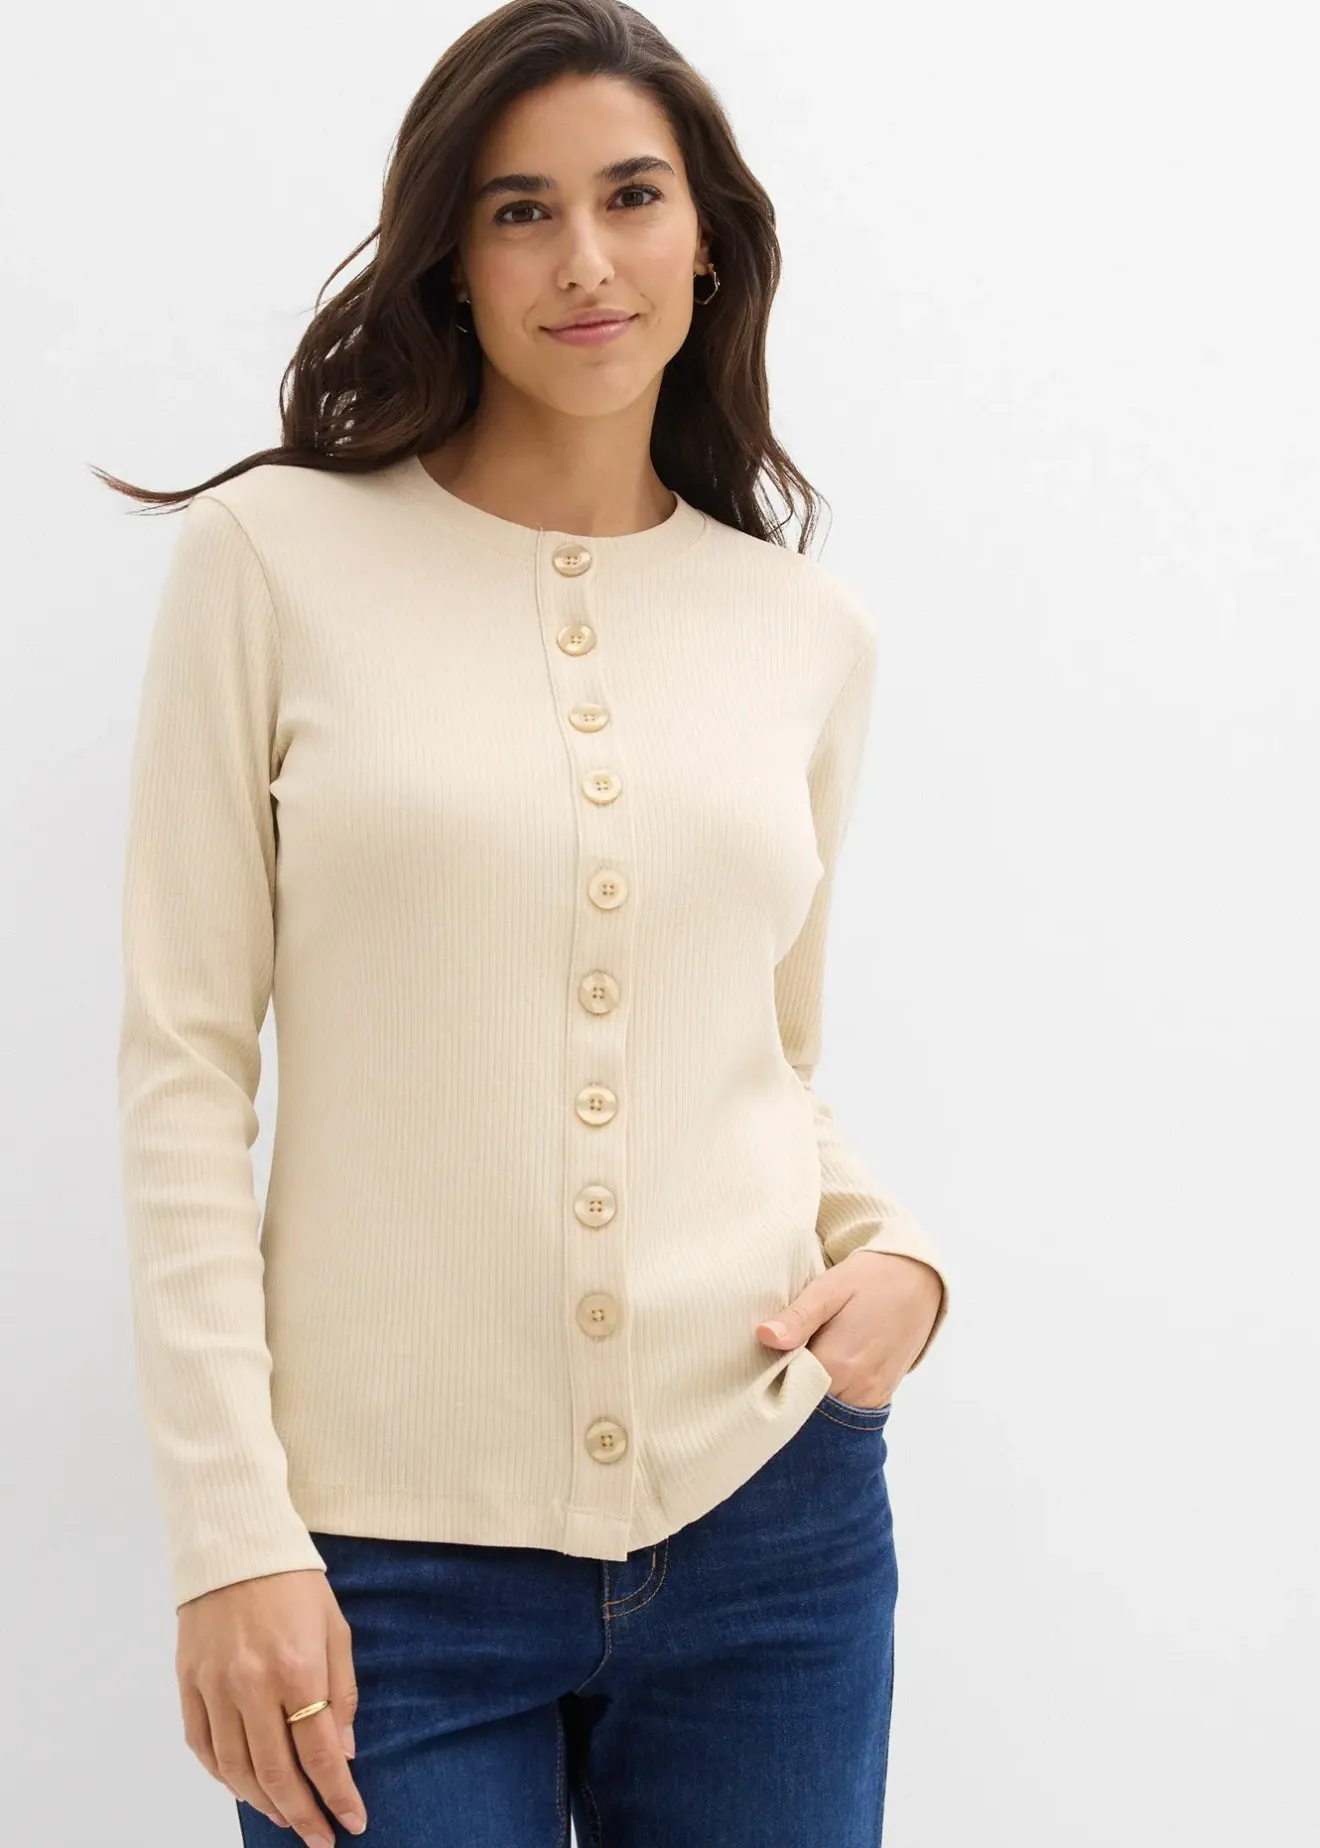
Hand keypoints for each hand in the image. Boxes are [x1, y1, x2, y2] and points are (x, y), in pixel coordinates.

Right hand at [176, 1566, 366, 1844]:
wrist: (233, 1543)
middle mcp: (251, 1685)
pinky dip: (223, 1776)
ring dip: (263, 1802)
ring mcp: (214, 1686)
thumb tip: (343, 1753)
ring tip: (287, 1817)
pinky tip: (244, 1787)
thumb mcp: (334, 1627)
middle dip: (302, 1813)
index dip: (337, 1794)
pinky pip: (202, 1746)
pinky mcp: (187, 1683)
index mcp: (296, 1667)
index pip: (319, 1752)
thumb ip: (341, 1691)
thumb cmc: (293, 1582)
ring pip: (235, 1769)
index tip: (352, 1822)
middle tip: (319, 1838)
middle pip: (275, 1771)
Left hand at [754, 1251, 942, 1407]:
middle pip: (807, 1406)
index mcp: (838, 1363)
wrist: (917, 1279)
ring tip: (796, 1369)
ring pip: (827, 1411)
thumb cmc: (868, 1279)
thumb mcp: (829, 1289)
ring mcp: (872, 1395)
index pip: (787, 1391)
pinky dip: (831, 1399)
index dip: (767, 1381)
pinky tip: (821, 1375)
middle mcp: (857, 1388)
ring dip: (810, 1398)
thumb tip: (763, 1336)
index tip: (754, 1368)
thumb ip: (798, 1317)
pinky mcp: (882, 1394)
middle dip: (788, 1392)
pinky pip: (848, 1409)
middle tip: (773, 1366)